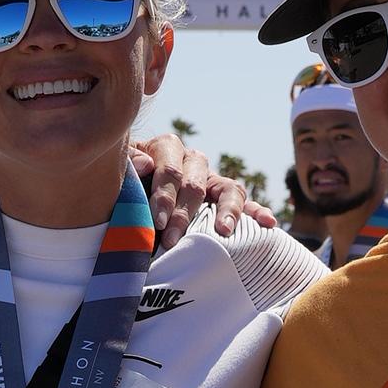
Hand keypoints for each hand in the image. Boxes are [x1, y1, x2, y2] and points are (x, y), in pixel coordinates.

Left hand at [134, 130, 275, 245]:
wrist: (126, 191)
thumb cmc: (121, 182)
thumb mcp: (118, 171)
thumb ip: (127, 165)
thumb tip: (146, 165)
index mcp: (166, 148)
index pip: (170, 171)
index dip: (164, 196)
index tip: (157, 222)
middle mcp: (192, 159)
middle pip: (195, 184)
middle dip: (183, 214)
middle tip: (171, 239)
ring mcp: (211, 177)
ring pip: (228, 188)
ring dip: (226, 211)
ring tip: (223, 231)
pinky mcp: (223, 196)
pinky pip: (245, 201)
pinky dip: (258, 210)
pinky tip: (269, 223)